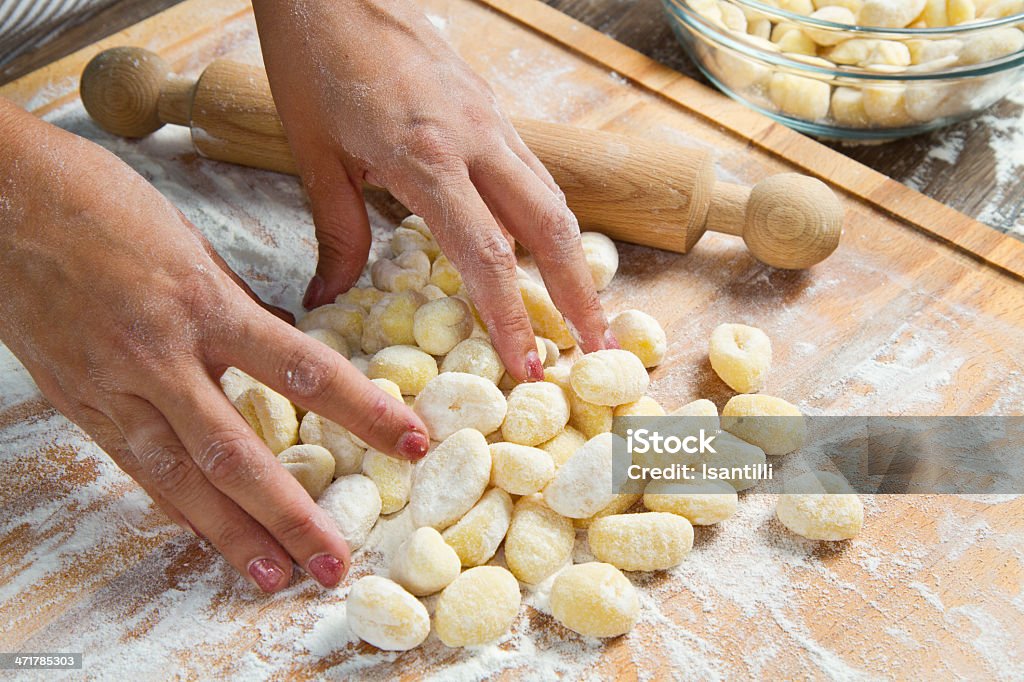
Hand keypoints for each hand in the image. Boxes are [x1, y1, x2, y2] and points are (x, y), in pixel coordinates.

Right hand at [0, 100, 428, 591]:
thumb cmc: (101, 202)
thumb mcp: (192, 244)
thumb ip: (238, 305)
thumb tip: (282, 345)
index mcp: (204, 303)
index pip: (303, 368)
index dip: (363, 411)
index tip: (410, 441)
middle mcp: (161, 354)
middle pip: (237, 451)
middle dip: (291, 514)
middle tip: (333, 562)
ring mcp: (113, 384)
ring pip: (180, 477)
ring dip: (231, 534)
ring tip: (273, 575)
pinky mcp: (78, 401)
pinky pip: (134, 465)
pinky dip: (174, 506)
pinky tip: (206, 536)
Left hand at [252, 0, 614, 380]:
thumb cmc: (314, 61)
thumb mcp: (314, 154)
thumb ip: (337, 231)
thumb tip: (328, 296)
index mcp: (427, 157)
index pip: (487, 254)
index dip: (512, 317)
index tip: (530, 366)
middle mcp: (475, 139)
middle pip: (551, 226)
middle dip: (579, 293)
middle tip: (596, 347)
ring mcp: (491, 119)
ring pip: (553, 196)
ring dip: (575, 257)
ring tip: (585, 308)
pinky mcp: (492, 107)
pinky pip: (533, 170)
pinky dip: (549, 217)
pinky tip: (547, 246)